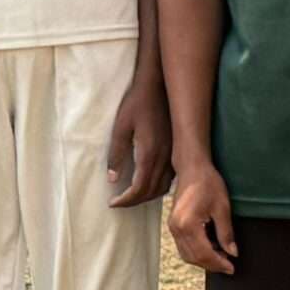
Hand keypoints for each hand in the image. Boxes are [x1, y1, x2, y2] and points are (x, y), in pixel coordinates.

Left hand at [107, 71, 171, 206]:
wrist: (158, 86)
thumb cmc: (137, 104)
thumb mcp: (121, 128)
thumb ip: (116, 154)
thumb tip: (113, 179)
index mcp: (149, 154)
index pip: (139, 188)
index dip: (126, 200)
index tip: (113, 203)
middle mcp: (164, 158)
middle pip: (151, 191)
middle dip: (135, 201)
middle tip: (120, 202)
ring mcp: (173, 154)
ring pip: (163, 186)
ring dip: (148, 195)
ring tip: (133, 195)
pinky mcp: (176, 150)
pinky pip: (170, 177)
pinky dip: (159, 186)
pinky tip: (149, 182)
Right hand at [167, 159, 238, 273]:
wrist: (192, 169)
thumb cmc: (209, 184)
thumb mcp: (223, 208)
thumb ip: (226, 233)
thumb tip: (232, 253)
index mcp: (188, 225)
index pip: (204, 253)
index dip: (219, 263)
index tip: (232, 268)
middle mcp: (176, 229)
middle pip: (194, 257)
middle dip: (212, 265)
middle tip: (228, 266)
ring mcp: (172, 228)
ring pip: (187, 254)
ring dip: (204, 260)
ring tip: (222, 258)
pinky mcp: (173, 225)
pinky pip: (184, 246)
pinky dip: (197, 252)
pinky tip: (211, 248)